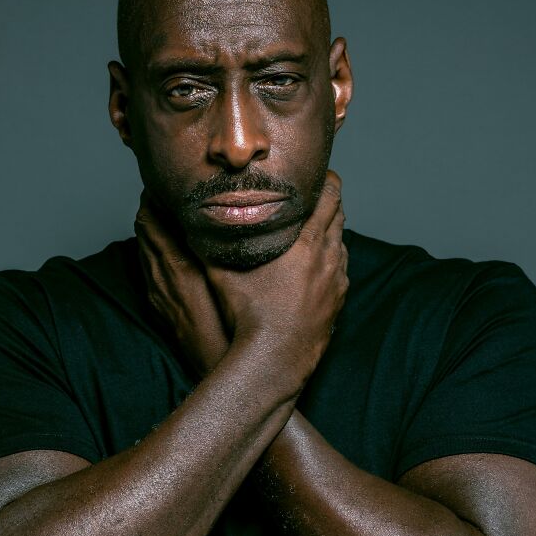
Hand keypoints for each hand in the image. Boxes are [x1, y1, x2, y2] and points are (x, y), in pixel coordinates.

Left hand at [134, 196, 228, 377]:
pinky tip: (172, 255)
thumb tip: (216, 215)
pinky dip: (155, 253)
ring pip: (144, 249)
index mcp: (175, 263)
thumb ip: (218, 244)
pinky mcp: (159, 308)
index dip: (156, 194)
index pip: (152, 216)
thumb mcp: (226, 278)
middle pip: (144, 228)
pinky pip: (148, 271)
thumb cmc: (230, 325)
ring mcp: (156, 293)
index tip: (168, 179)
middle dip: (153, 207)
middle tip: (170, 191)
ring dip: (153, 229)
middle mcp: (158, 276)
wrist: (220, 366)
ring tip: (171, 215)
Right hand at [206, 170, 348, 390]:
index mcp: (306, 242)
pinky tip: (314, 267)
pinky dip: (331, 261)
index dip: (325, 180)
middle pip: (340, 216)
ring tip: (309, 231)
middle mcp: (329, 258)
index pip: (329, 196)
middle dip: (327, 203)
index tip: (316, 174)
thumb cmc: (248, 316)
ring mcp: (337, 282)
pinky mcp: (338, 303)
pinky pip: (341, 272)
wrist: (274, 361)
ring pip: (342, 244)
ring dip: (330, 233)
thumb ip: (212, 242)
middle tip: (311, 197)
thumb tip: (192, 218)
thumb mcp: (223, 273)